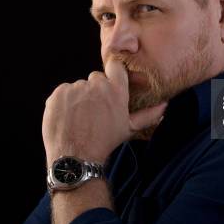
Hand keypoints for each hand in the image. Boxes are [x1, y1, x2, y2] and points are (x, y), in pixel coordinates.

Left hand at [42, 59, 166, 165]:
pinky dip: (64, 102)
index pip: (116, 66)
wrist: (76, 157)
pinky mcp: (58, 93)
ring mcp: (76, 88)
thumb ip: (148, 115)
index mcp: (116, 90)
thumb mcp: (128, 128)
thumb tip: (165, 105)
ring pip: (78, 86)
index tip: (110, 82)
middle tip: (94, 111)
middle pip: (95, 78)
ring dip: (79, 97)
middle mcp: (96, 85)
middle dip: (95, 91)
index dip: (112, 73)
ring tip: (79, 118)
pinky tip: (67, 118)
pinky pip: (63, 92)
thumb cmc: (105, 143)